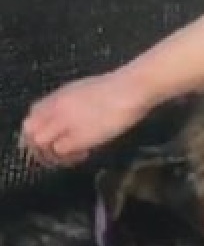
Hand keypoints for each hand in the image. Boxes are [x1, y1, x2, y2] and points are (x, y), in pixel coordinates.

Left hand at [20, 71, 152, 166]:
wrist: (130, 89)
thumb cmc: (117, 89)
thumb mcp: (85, 91)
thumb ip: (70, 104)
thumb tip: (70, 119)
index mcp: (57, 97)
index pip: (32, 117)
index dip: (38, 133)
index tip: (52, 142)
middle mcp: (55, 109)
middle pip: (30, 131)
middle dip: (39, 147)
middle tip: (57, 156)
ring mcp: (65, 122)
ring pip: (40, 143)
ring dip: (53, 155)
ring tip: (73, 156)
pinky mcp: (78, 135)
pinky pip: (60, 151)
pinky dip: (69, 157)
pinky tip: (85, 153)